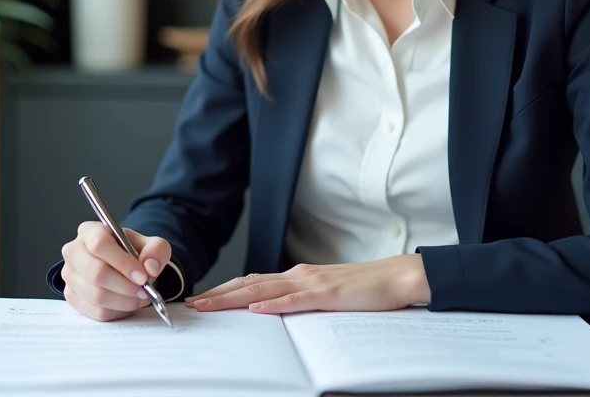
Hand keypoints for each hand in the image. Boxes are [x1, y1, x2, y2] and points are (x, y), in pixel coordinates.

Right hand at [60, 221, 171, 321]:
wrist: (122, 266)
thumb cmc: (131, 252)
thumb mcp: (150, 245)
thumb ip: (156, 250)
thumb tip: (150, 267)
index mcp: (90, 231)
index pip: (99, 244)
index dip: (122, 263)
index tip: (142, 276)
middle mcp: (74, 251)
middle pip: (95, 273)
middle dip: (125, 286)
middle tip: (144, 291)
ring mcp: (70, 275)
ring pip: (96, 295)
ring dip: (123, 301)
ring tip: (140, 297)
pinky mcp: (72, 296)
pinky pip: (95, 311)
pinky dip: (117, 311)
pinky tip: (128, 303)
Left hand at [185, 254, 429, 314]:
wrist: (397, 277)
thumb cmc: (365, 289)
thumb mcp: (326, 295)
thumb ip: (301, 301)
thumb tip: (275, 313)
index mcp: (298, 276)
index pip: (253, 282)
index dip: (225, 290)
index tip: (202, 299)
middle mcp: (299, 275)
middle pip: (249, 283)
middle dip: (218, 294)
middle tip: (192, 303)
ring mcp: (313, 282)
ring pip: (264, 289)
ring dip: (233, 298)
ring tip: (209, 305)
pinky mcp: (328, 293)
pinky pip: (295, 300)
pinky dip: (273, 304)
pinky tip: (256, 308)